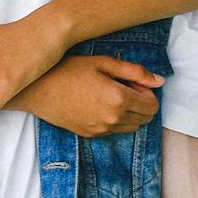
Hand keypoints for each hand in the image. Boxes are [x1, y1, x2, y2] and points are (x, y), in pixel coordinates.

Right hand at [25, 56, 163, 136]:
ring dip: (130, 113)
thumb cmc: (69, 70)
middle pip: (145, 119)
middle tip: (124, 87)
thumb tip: (159, 81)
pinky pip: (114, 131)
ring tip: (111, 96)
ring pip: (131, 127)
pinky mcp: (90, 135)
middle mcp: (113, 119)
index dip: (147, 93)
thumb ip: (135, 72)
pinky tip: (100, 104)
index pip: (152, 106)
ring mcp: (101, 130)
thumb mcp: (104, 63)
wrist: (38, 89)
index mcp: (119, 99)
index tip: (133, 82)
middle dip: (141, 103)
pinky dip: (115, 120)